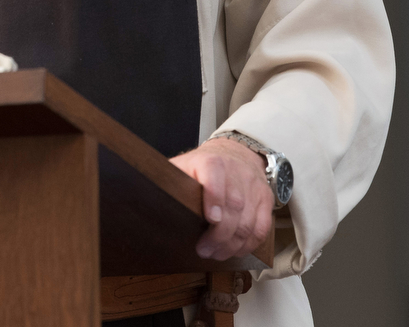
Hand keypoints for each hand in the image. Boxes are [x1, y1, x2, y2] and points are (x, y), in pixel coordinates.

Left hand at [170, 137, 273, 259]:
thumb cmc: (202, 167)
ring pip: (249, 221)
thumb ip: (169, 180)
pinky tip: (235, 250)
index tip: (211, 219)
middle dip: (219, 234)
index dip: (214, 197)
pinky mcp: (266, 199)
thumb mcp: (183, 166)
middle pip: (234, 205)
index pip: (215, 175)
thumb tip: (142, 197)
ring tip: (217, 254)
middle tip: (205, 250)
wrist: (234, 154)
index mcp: (211, 161)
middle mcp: (236, 171)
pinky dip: (249, 244)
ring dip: (233, 244)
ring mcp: (253, 186)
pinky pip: (262, 228)